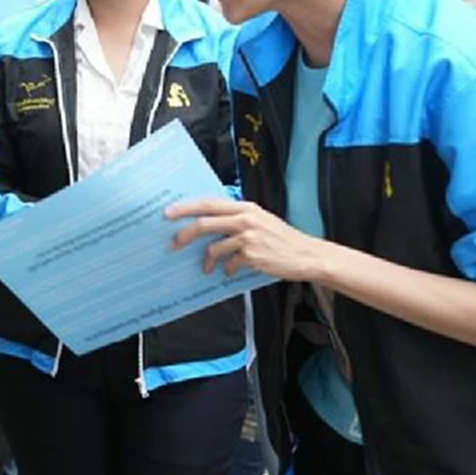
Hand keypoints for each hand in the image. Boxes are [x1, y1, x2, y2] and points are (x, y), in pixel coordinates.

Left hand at [166, 198, 328, 281]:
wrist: (307, 255)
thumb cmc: (281, 239)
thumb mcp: (260, 220)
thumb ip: (236, 218)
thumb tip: (207, 223)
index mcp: (245, 207)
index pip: (208, 202)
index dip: (186, 207)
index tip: (168, 213)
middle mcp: (246, 219)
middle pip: (204, 223)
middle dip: (184, 234)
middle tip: (173, 244)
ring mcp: (249, 237)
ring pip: (213, 247)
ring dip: (206, 260)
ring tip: (206, 267)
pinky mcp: (252, 255)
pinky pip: (228, 263)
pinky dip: (226, 269)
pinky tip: (231, 271)